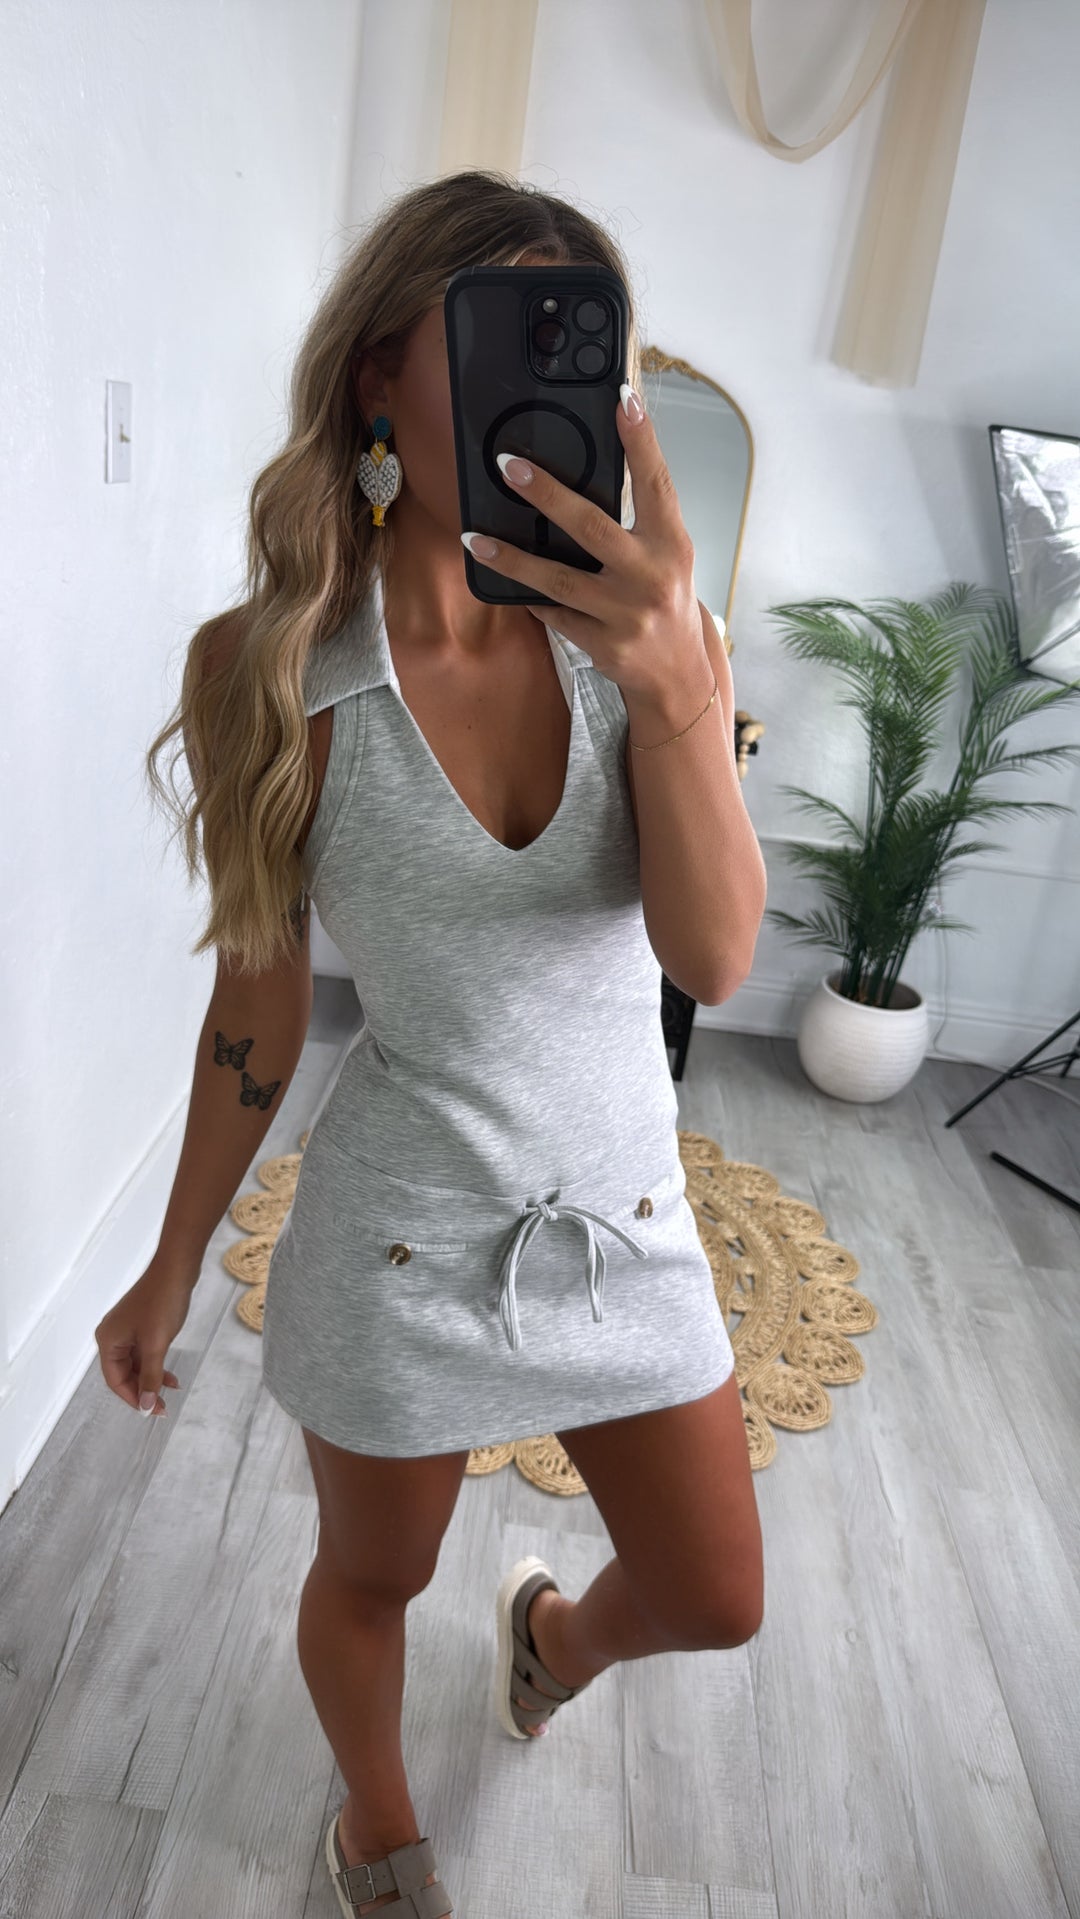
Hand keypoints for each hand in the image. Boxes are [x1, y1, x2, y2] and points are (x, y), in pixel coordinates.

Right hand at [94, 1256, 193, 1418]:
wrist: (176, 1269)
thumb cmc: (162, 1303)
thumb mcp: (156, 1345)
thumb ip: (150, 1377)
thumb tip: (146, 1407)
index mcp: (108, 1341)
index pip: (115, 1380)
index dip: (133, 1399)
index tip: (152, 1412)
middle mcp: (112, 1336)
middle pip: (124, 1374)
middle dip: (143, 1391)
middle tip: (163, 1407)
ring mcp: (126, 1330)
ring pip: (136, 1364)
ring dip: (152, 1378)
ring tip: (171, 1391)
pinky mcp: (140, 1325)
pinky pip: (144, 1352)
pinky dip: (156, 1364)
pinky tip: (171, 1376)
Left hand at [460, 385, 705, 700]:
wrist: (678, 673)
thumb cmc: (665, 600)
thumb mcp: (666, 556)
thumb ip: (636, 522)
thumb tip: (580, 478)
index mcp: (672, 543)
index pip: (656, 483)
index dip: (641, 440)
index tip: (622, 399)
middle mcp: (651, 576)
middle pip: (592, 527)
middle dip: (547, 494)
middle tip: (510, 465)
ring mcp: (625, 614)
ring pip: (557, 581)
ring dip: (512, 559)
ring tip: (476, 539)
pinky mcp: (603, 644)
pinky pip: (555, 615)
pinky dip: (533, 598)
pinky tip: (514, 587)